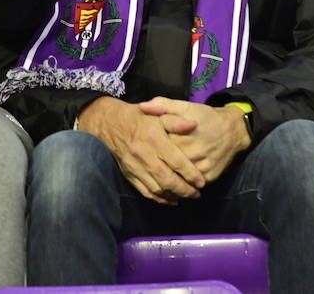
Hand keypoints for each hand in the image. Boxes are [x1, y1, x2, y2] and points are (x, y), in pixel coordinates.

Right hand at [78, 96, 206, 203]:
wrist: (111, 124)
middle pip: (168, 180)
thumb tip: (193, 125)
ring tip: (186, 196)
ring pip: (157, 188)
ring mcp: (135, 167)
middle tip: (197, 194)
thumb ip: (176, 121)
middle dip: (185, 190)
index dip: (191, 174)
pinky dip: (159, 199)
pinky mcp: (129, 174)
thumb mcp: (158, 114)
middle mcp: (145, 155)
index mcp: (154, 139)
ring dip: (174, 196)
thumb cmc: (139, 118)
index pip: (177, 162)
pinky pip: (145, 191)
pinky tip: (170, 199)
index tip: (202, 182)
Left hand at [139, 97, 250, 183]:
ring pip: (178, 178)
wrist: (233, 131)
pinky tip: (173, 181)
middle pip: (167, 165)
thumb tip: (142, 107)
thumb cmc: (206, 117)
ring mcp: (202, 168)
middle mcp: (194, 154)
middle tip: (148, 164)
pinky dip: (181, 184)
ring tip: (157, 174)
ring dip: (167, 178)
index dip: (150, 148)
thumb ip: (163, 106)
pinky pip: (190, 185)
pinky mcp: (209, 177)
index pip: (160, 146)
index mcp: (184, 136)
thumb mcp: (185, 106)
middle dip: (157, 166)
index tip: (143, 147)